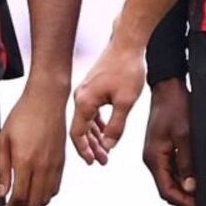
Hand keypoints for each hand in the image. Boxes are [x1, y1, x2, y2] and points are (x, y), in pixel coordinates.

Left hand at [0, 81, 69, 205]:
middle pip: (34, 203)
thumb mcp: (3, 141)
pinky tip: (35, 195)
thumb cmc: (23, 116)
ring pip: (47, 198)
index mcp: (25, 161)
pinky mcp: (62, 162)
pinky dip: (45, 197)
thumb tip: (2, 193)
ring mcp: (55, 165)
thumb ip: (2, 169)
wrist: (47, 101)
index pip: (20, 197)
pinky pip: (55, 188)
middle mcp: (43, 166)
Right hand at [71, 42, 147, 166]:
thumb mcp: (125, 102)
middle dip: (91, 147)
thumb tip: (108, 146)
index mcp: (84, 102)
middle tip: (103, 161)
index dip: (84, 151)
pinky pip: (90, 110)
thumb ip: (115, 127)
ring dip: (95, 136)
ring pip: (86, 120)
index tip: (93, 163)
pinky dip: (97, 123)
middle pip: (80, 129)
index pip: (77, 134)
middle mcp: (80, 97)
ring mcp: (85, 91)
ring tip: (105, 150)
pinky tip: (104, 130)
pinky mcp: (92, 86)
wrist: (127, 43)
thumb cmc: (127, 69)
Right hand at [141, 77, 196, 205]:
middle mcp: (153, 159)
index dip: (184, 202)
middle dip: (187, 197)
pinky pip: (174, 167)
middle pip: (168, 187)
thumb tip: (189, 188)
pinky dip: (186, 174)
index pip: (167, 191)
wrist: (168, 86)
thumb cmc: (176, 107)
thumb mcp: (185, 135)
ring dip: (187, 187)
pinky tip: (200, 175)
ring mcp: (157, 153)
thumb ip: (186, 162)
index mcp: (154, 158)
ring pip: (172, 179)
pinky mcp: (163, 147)